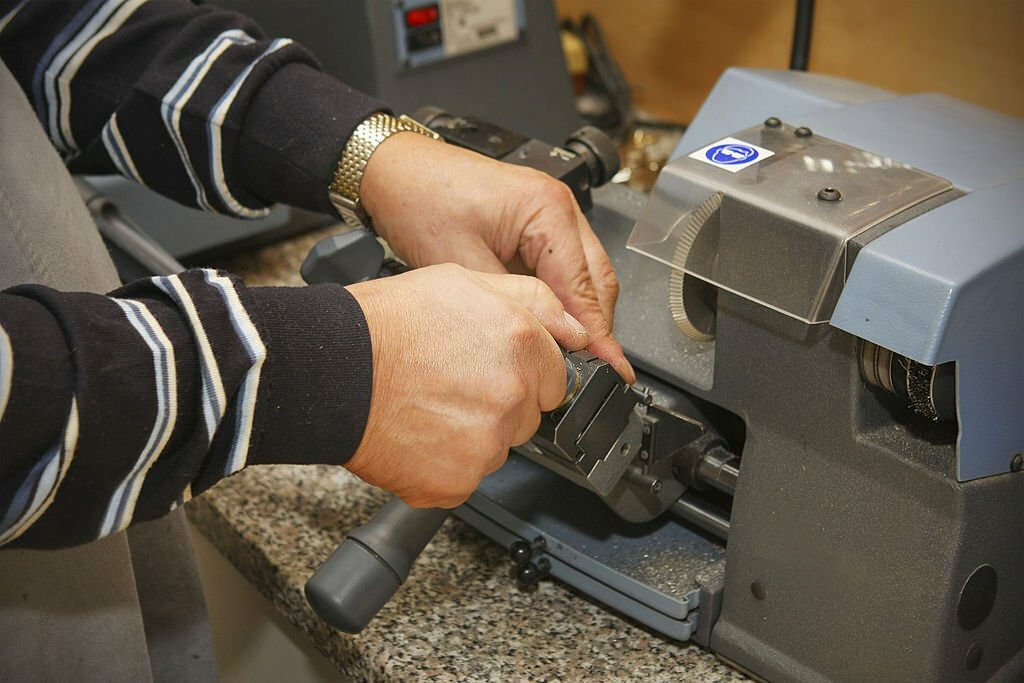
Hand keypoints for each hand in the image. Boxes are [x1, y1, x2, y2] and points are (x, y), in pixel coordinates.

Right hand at [345, 263, 588, 507]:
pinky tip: (415, 434)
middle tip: (450, 384)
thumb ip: (531, 301)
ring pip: (495, 448)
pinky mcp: (457, 481)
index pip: (555, 379)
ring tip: (426, 406)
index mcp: (521, 344)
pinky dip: (442, 465)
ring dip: (470, 435)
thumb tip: (574, 328)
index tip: (490, 370)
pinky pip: (463, 478)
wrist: (331, 369)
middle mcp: (512, 395)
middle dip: (498, 404)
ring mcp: (486, 443)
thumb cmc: (385, 324)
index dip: (522, 373)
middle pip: (526, 416)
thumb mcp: (461, 281)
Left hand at [359, 132, 634, 383]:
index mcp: (547, 209)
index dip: (597, 333)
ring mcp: (552, 210)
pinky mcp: (538, 219)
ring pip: (587, 272)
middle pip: (598, 279)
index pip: (584, 286)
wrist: (395, 170)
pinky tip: (554, 321)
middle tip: (598, 368)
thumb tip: (550, 339)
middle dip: (598, 325)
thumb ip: (515, 305)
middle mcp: (559, 205)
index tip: (612, 366)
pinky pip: (566, 263)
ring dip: (583, 311)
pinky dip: (564, 294)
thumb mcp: (465, 265)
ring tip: (577, 352)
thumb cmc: (420, 201)